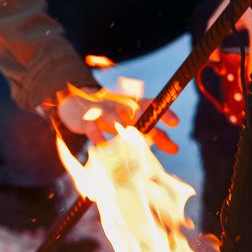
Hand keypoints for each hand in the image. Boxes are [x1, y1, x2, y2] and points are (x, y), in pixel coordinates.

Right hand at [56, 86, 178, 151]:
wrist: (76, 105)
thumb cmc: (112, 116)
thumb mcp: (132, 123)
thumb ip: (155, 135)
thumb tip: (175, 148)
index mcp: (133, 104)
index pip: (151, 105)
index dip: (163, 112)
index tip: (176, 123)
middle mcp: (119, 105)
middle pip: (133, 110)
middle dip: (144, 119)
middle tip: (154, 132)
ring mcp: (102, 111)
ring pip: (113, 117)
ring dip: (122, 127)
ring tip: (131, 139)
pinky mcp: (87, 120)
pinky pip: (93, 128)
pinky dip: (98, 137)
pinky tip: (104, 146)